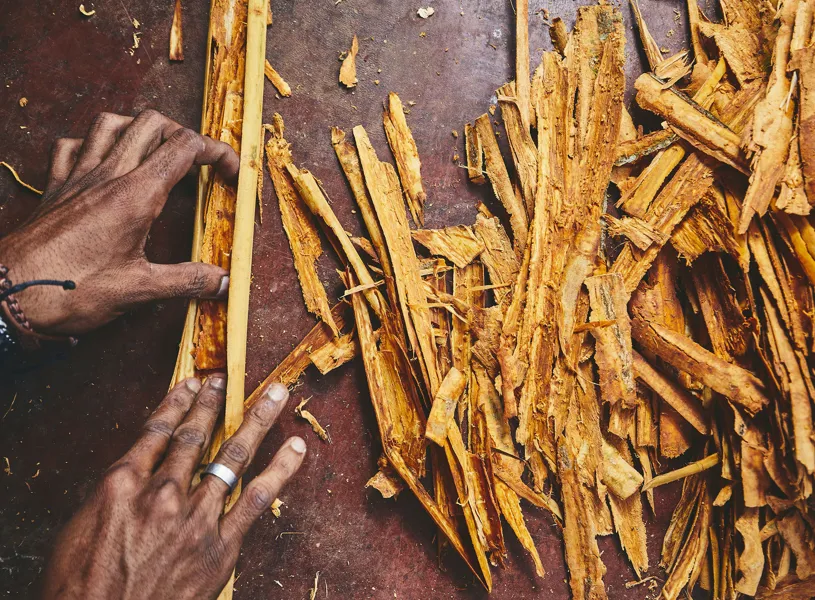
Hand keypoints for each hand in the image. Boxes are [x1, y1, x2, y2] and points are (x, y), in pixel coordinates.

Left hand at [0, 110, 239, 334]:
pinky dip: (90, 143)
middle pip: (152, 123)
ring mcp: (76, 176)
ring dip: (138, 127)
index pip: (185, 147)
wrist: (7, 295)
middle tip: (197, 162)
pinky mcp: (54, 187)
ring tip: (154, 150)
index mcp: (135, 195)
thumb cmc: (70, 290)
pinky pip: (70, 145)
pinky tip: (100, 161)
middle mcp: (107, 175)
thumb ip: (187, 281)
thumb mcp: (139, 290)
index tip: (230, 172)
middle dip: (183, 133)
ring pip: (110, 123)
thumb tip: (223, 282)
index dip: (216, 151)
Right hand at [41, 377, 305, 599]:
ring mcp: (195, 517)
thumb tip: (133, 471)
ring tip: (275, 395)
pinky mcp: (219, 546)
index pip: (157, 431)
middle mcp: (162, 493)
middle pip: (194, 437)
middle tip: (224, 381)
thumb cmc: (81, 589)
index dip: (178, 403)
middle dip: (211, 405)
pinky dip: (280, 470)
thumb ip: (112, 495)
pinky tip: (296, 448)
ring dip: (257, 421)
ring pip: (233, 456)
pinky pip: (257, 499)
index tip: (191, 385)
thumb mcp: (80, 530)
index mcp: (122, 484)